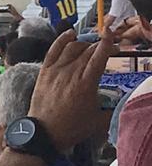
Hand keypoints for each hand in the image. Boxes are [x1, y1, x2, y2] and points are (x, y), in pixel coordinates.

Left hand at [29, 28, 114, 152]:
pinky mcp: (45, 70)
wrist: (44, 132)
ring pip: (72, 47)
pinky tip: (70, 34)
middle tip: (105, 48)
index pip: (99, 57)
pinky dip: (63, 39)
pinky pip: (54, 48)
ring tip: (90, 46)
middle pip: (88, 51)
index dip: (106, 43)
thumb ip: (111, 110)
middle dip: (99, 46)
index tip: (111, 34)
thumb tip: (120, 104)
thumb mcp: (98, 122)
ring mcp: (56, 69)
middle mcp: (71, 72)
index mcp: (86, 83)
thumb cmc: (72, 127)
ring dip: (84, 44)